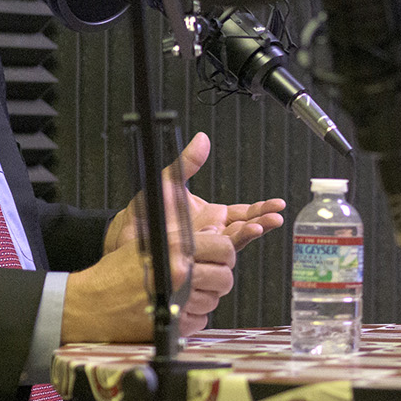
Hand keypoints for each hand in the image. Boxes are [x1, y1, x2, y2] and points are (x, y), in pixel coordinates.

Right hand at [63, 218, 239, 343]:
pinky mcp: (174, 326)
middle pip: (225, 278)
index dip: (224, 255)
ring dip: (204, 298)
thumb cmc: (114, 274)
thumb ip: (182, 239)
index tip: (218, 259)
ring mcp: (178, 302)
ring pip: (214, 301)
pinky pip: (201, 321)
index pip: (224, 249)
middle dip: (218, 278)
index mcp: (174, 250)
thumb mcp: (146, 243)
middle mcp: (179, 275)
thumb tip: (214, 234)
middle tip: (206, 278)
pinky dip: (193, 317)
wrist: (89, 304)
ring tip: (185, 293)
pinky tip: (177, 308)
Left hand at [102, 132, 287, 254]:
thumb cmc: (144, 213)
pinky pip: (219, 258)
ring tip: (259, 227)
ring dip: (250, 235)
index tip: (276, 206)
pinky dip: (231, 250)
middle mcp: (212, 234)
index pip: (243, 213)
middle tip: (275, 218)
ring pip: (235, 243)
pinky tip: (238, 243)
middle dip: (262, 222)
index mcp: (211, 216)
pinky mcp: (197, 261)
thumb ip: (188, 162)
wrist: (124, 238)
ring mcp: (205, 249)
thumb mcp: (168, 182)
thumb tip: (201, 139)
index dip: (260, 209)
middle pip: (245, 228)